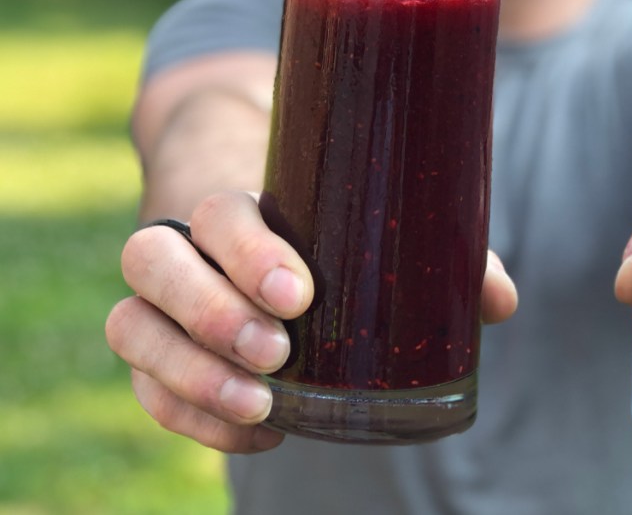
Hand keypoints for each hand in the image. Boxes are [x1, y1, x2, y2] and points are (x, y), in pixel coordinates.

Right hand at [106, 191, 517, 452]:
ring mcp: (159, 302)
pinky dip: (191, 417)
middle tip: (279, 352)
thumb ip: (438, 259)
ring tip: (263, 403)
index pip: (216, 213)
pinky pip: (145, 388)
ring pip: (130, 326)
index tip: (300, 294)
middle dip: (210, 311)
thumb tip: (497, 303)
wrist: (248, 229)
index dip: (248, 252)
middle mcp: (184, 247)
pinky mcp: (156, 354)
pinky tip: (259, 431)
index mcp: (235, 204)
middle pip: (151, 262)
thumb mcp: (373, 228)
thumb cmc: (323, 227)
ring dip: (188, 372)